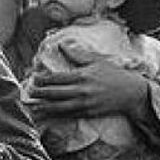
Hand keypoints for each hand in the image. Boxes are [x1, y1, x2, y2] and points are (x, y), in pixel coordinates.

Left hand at [26, 55, 152, 119]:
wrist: (131, 93)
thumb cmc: (114, 75)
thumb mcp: (97, 61)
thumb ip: (77, 55)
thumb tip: (62, 45)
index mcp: (82, 76)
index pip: (57, 78)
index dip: (43, 79)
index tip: (34, 78)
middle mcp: (81, 91)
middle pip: (54, 93)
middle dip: (39, 94)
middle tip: (28, 92)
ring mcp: (84, 104)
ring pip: (59, 107)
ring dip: (44, 107)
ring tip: (32, 107)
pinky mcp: (87, 114)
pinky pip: (68, 115)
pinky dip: (56, 115)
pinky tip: (47, 115)